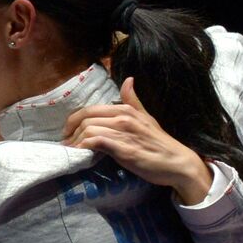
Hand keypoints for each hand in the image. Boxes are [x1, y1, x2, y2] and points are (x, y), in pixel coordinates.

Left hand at [62, 77, 212, 204]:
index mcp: (126, 109)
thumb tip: (128, 80)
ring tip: (71, 151)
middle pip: (86, 117)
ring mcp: (123, 132)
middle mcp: (123, 117)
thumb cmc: (159, 143)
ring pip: (88, 129)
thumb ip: (133, 101)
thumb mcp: (146, 117)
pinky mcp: (123, 149)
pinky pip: (96, 142)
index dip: (74, 120)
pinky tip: (80, 154)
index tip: (69, 132)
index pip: (91, 108)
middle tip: (66, 143)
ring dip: (75, 141)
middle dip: (70, 131)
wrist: (177, 162)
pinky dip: (84, 147)